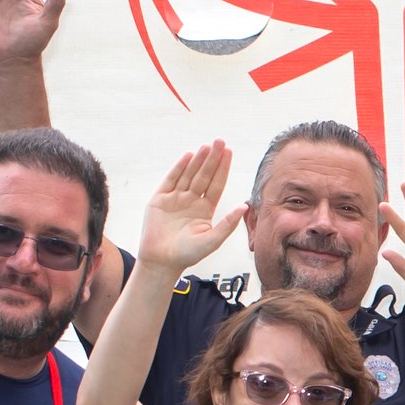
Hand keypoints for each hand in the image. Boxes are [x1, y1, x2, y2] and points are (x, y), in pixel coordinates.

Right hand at [139, 140, 247, 274]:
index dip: (223, 169)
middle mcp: (191, 201)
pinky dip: (179, 168)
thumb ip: (228, 224)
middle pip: (204, 176)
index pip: (216, 184)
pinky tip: (188, 156)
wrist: (161, 262)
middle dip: (212, 159)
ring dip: (197, 160)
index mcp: (205, 209)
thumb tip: (245, 206)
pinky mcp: (159, 199)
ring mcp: (175, 198)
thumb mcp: (212, 240)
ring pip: (188, 175)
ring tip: (206, 146)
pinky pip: (171, 180)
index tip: (229, 152)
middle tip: (220, 141)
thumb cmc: (187, 255)